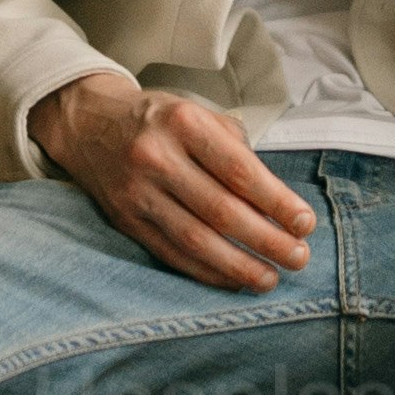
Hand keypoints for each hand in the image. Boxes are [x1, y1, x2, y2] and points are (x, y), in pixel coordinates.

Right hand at [32, 69, 314, 290]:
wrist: (88, 124)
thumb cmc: (161, 120)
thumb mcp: (200, 114)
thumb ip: (236, 152)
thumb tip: (275, 204)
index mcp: (183, 122)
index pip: (238, 169)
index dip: (276, 201)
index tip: (305, 223)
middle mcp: (156, 157)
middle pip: (220, 210)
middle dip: (266, 240)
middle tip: (299, 257)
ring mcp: (136, 192)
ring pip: (195, 240)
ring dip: (239, 266)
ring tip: (271, 278)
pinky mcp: (125, 221)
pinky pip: (171, 254)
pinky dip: (207, 272)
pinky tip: (234, 280)